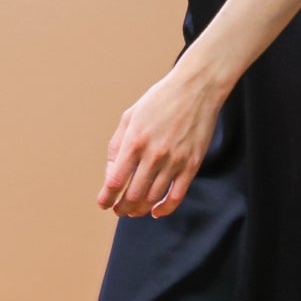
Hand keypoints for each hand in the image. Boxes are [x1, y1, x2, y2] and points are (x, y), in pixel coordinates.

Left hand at [97, 62, 225, 218]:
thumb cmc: (160, 100)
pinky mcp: (191, 165)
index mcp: (134, 141)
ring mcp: (174, 161)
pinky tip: (156, 211)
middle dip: (122, 208)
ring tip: (134, 211)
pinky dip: (165, 208)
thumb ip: (117, 145)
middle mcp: (153, 154)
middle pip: (133, 194)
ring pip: (153, 198)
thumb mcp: (130, 116)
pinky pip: (177, 196)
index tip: (104, 203)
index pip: (116, 181)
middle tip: (118, 211)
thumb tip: (112, 174)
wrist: (197, 88)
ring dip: (140, 209)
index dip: (107, 197)